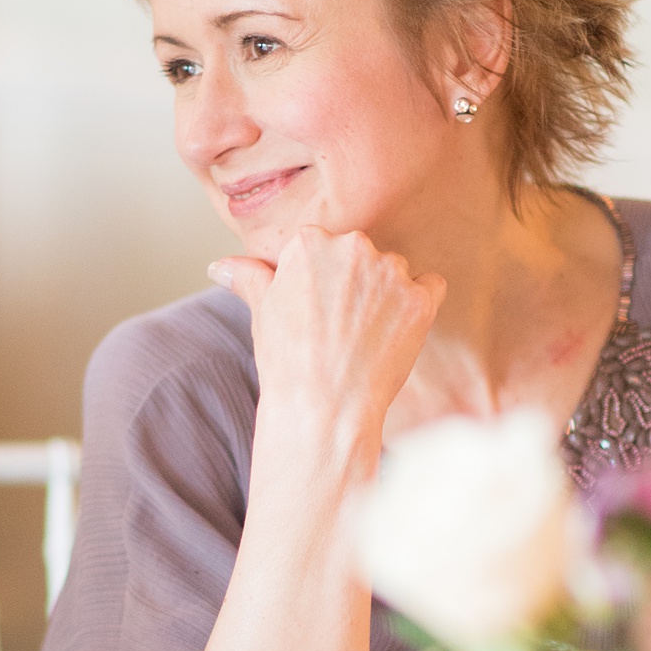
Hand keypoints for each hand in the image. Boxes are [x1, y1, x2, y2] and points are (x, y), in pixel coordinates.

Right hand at [211, 228, 443, 453]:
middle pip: (360, 255)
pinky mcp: (419, 299)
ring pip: (394, 271)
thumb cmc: (288, 363)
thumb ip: (249, 277)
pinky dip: (419, 304)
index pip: (323, 247)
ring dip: (386, 294)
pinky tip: (399, 331)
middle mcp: (352, 246)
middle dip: (354, 283)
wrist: (324, 408)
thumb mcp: (261, 313)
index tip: (318, 309)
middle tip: (341, 326)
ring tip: (366, 336)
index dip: (322, 281)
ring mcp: (390, 272)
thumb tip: (220, 266)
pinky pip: (430, 287)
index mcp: (310, 242)